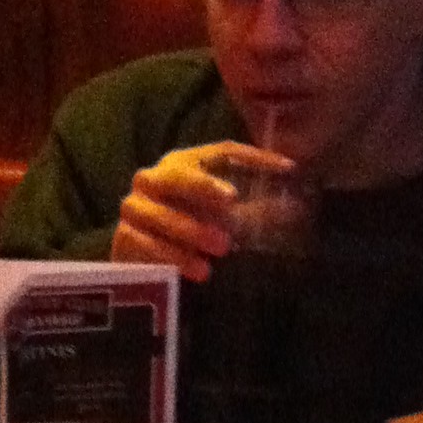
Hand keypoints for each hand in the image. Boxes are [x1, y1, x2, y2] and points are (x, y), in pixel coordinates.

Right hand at [110, 141, 298, 283]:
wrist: (139, 257)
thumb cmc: (188, 227)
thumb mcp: (223, 216)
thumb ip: (256, 211)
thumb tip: (296, 210)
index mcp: (183, 163)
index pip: (223, 152)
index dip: (254, 158)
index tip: (286, 169)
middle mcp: (154, 179)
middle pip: (176, 176)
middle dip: (202, 186)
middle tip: (232, 200)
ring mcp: (135, 208)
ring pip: (161, 214)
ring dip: (192, 230)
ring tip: (223, 247)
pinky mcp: (125, 238)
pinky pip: (147, 245)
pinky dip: (175, 257)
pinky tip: (201, 270)